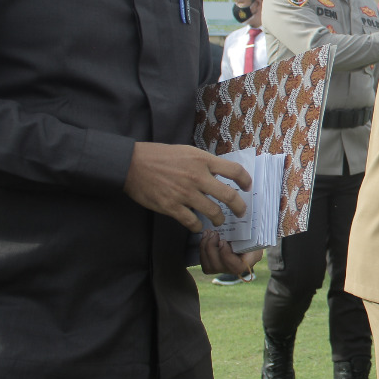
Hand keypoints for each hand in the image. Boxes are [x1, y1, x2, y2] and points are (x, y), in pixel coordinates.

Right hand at [123, 142, 251, 232]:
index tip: (247, 187)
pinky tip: (198, 226)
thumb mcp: (187, 151)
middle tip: (241, 212)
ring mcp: (185, 193)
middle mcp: (198, 177)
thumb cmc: (159, 156)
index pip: (234, 170)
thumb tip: (220, 173)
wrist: (131, 164)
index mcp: (203, 160)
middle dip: (239, 208)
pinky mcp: (172, 206)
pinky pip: (192, 222)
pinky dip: (198, 227)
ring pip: (213, 212)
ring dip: (219, 219)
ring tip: (218, 221)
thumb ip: (204, 163)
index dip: (245, 180)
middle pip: (229, 196)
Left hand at [199, 231, 262, 278]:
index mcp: (244, 264)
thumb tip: (244, 224)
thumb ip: (250, 237)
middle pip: (216, 266)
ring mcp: (221, 269)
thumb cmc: (251, 238)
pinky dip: (202, 248)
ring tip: (209, 233)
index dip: (225, 255)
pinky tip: (205, 236)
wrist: (246, 240)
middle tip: (214, 233)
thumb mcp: (255, 237)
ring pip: (207, 265)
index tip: (223, 241)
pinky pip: (203, 261)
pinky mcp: (212, 265)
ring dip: (205, 247)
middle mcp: (231, 270)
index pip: (234, 267)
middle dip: (211, 248)